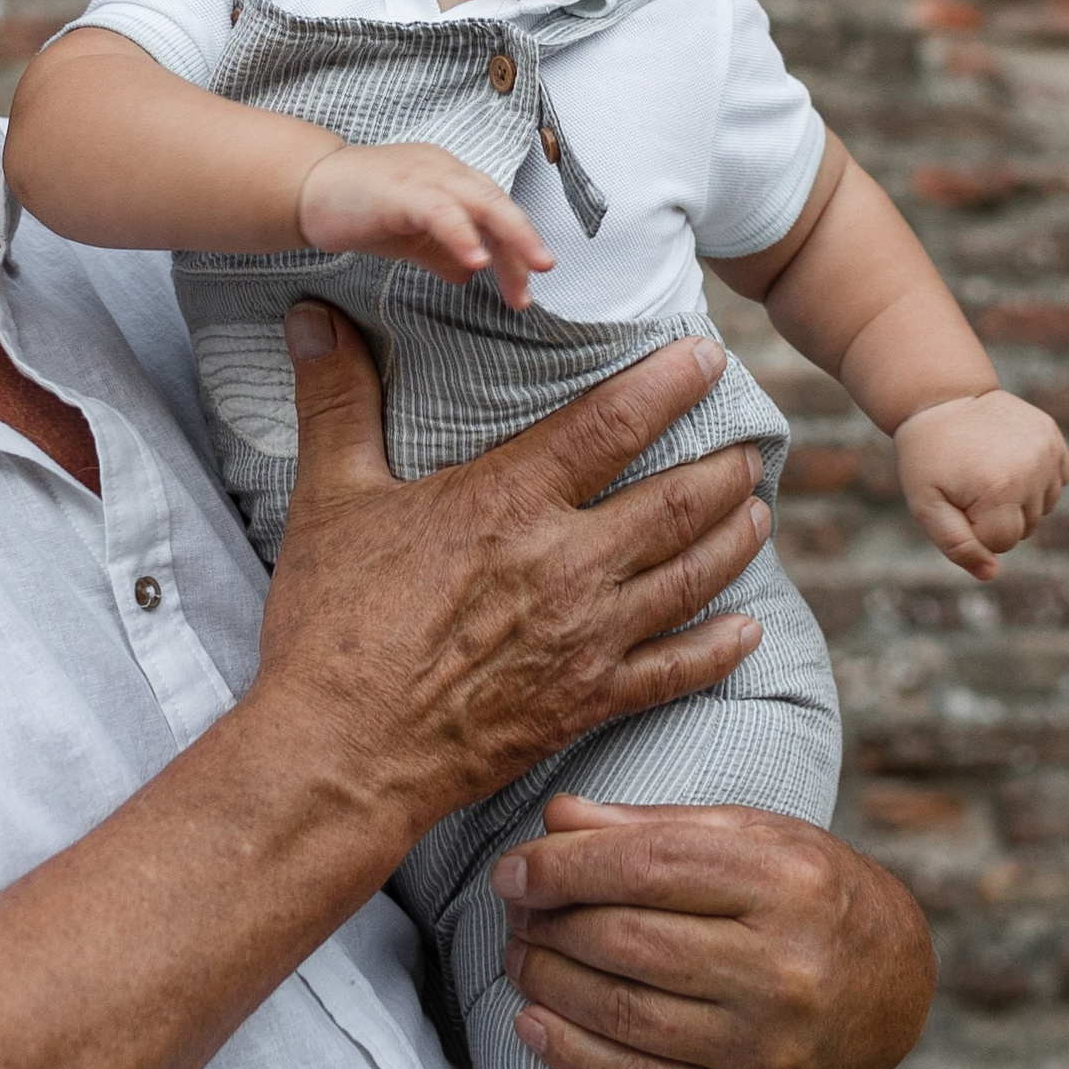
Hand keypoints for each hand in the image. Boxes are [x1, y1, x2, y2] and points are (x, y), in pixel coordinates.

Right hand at [256, 312, 774, 848]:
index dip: (669, 383)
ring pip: (692, 576)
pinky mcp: (587, 701)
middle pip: (678, 501)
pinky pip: (676, 670)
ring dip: (735, 539)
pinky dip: (720, 647)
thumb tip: (311, 314)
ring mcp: (587, 637)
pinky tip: (748, 630)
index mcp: (510, 501)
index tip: (708, 357)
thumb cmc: (331, 626)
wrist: (342, 754)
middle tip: (753, 442)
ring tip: (758, 510)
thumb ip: (335, 401)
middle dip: (724, 465)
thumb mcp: (328, 500)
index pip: (613, 422)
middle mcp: (568, 564)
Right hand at [295, 141, 548, 309]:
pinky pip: (438, 209)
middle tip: (543, 272)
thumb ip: (440, 252)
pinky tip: (475, 260)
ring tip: (526, 271)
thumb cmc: (353, 207)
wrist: (301, 188)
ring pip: (479, 200)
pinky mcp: (396, 188)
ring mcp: (420, 174)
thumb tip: (469, 275)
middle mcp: (442, 168)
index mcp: (448, 177)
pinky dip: (461, 234)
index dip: (516, 247)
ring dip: (508, 236)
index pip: (494, 211)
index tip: (524, 288)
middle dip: (524, 240)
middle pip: (497, 202)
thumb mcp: (407, 236)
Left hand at [498, 797, 933, 1068]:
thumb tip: (555, 820)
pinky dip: (572, 1056)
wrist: (897, 988)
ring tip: (519, 957)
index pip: (645, 868)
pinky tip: (533, 1023)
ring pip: (623, 1014)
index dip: (562, 868)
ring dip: (549, 984)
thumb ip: (654, 827)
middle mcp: (785, 969)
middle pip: (626, 943)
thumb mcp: (752, 836)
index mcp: (787, 883)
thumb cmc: (810, 894)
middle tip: (513, 913)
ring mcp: (772, 1046)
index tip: (512, 870)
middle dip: (550, 925)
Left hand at [894, 391, 1068, 577]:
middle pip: (1025, 528)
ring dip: (1017, 498)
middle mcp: (1031, 471)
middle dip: (996, 516)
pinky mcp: (1053, 437)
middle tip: (969, 482)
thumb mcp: (927, 505)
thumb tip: (991, 573)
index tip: (956, 501)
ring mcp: (1047, 452)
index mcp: (999, 491)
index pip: (1001, 543)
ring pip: (1042, 507)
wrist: (942, 400)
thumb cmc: (929, 458)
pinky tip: (1009, 460)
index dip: (975, 528)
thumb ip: (957, 545)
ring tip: (988, 470)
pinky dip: (1035, 478)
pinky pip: (1056, 481)